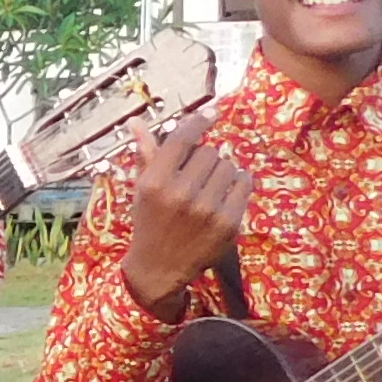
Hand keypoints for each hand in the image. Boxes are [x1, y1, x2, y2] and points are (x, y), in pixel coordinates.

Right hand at [119, 115, 248, 311]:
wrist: (159, 269)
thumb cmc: (149, 222)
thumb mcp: (142, 189)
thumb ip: (146, 153)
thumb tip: (136, 122)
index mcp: (155, 183)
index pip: (183, 138)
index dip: (199, 120)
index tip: (211, 112)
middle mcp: (180, 194)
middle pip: (209, 151)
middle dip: (205, 158)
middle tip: (197, 173)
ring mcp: (206, 210)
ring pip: (228, 166)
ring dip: (222, 170)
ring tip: (210, 185)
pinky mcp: (227, 223)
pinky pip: (244, 184)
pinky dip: (239, 182)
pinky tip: (226, 191)